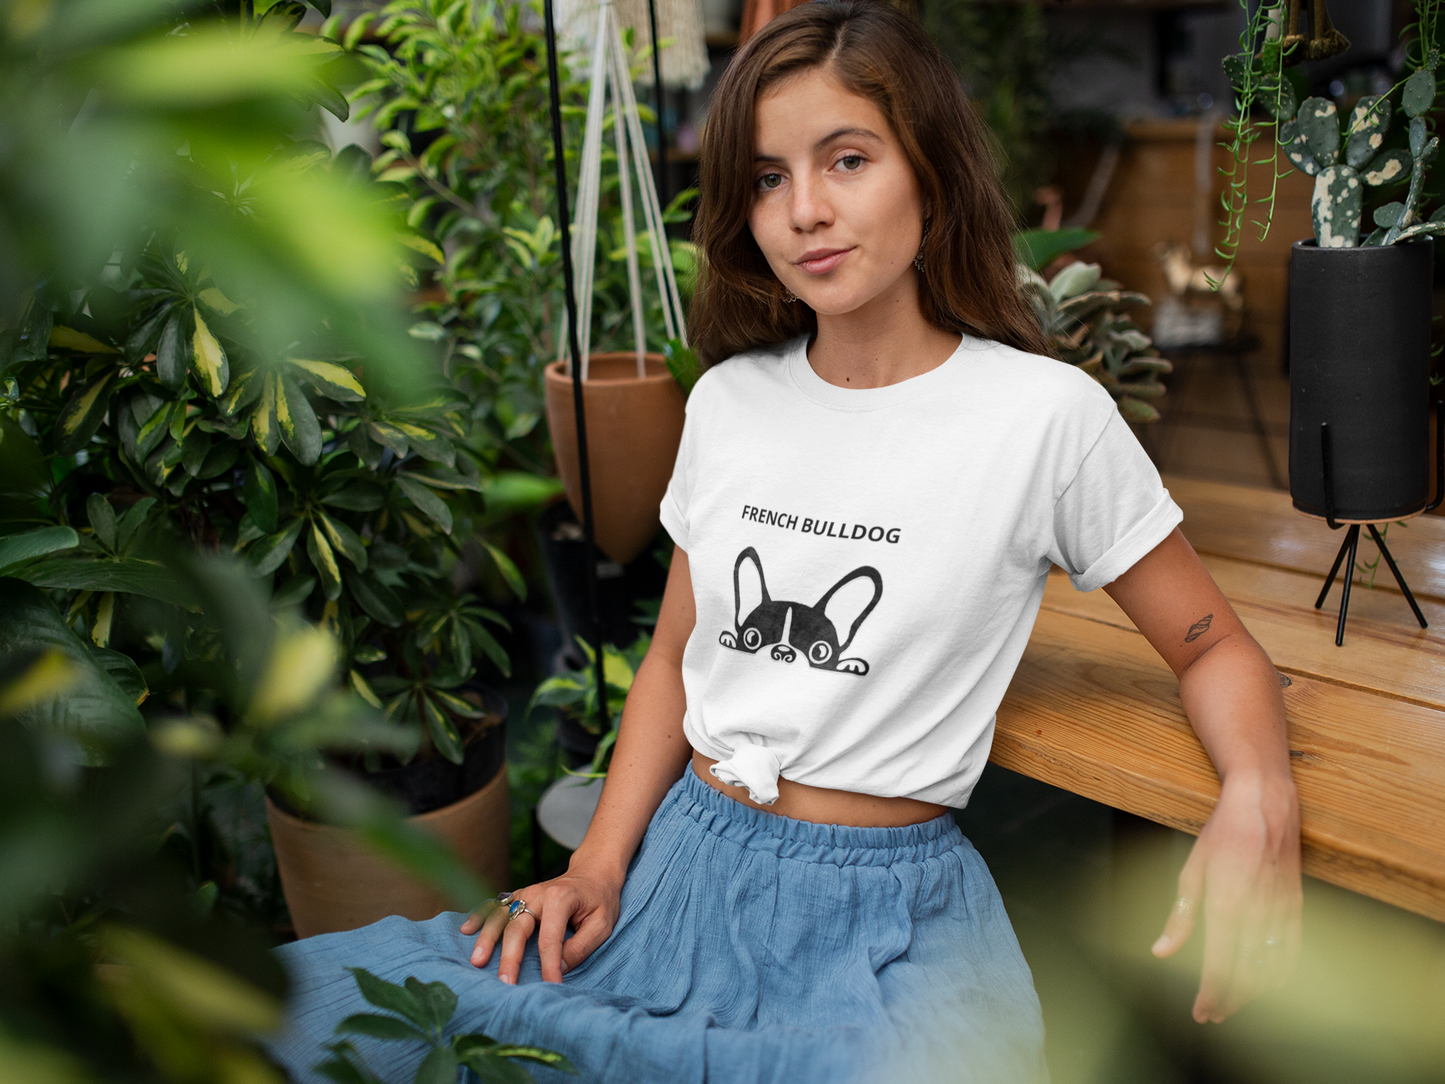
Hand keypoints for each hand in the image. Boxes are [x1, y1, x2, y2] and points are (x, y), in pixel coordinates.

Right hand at [460, 863, 622, 984]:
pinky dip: (479, 916)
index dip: (549, 966)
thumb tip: (558, 968)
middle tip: (505, 983)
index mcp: (560, 899)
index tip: (551, 987)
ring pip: (500, 916)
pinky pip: (495, 906)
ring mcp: (525, 893)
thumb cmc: (600, 900)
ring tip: (477, 961)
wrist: (593, 872)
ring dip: (487, 938)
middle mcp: (538, 893)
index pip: (550, 939)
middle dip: (510, 957)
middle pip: (518, 927)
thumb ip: (581, 946)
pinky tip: (466, 930)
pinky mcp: (518, 896)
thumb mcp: (602, 924)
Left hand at [1151, 773, 1302, 1022]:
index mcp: (1227, 904)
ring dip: (1254, 992)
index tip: (1201, 1012)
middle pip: (1247, 974)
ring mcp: (1282, 910)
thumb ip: (1180, 915)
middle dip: (1230, 1000)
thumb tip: (1161, 951)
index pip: (1220, 965)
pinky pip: (1293, 950)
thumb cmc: (1223, 833)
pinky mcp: (1297, 905)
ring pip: (1272, 968)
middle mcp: (1258, 912)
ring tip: (1234, 1003)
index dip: (1211, 994)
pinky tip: (1269, 983)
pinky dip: (1281, 974)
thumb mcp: (1192, 869)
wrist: (1265, 803)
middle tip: (1213, 1014)